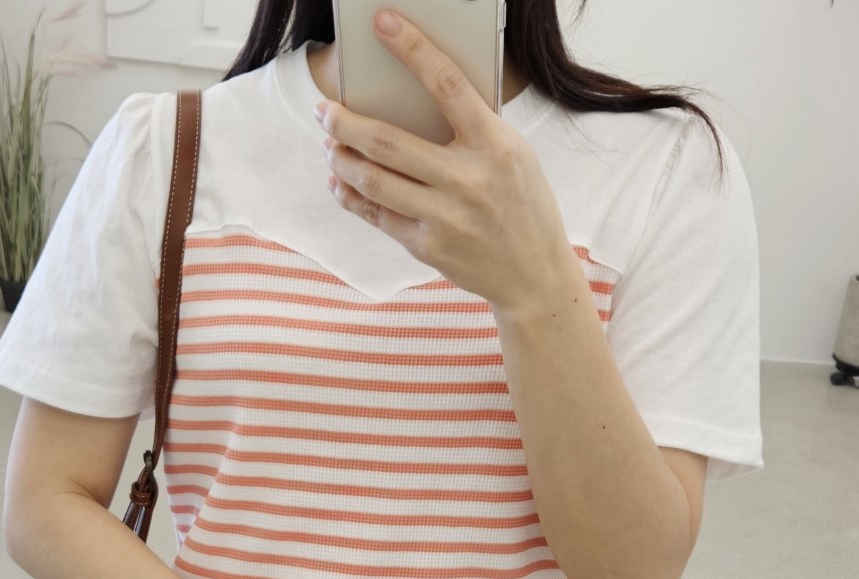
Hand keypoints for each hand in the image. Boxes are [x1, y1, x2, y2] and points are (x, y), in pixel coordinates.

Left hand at [315, 8, 570, 314]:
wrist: (534, 273)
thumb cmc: (522, 203)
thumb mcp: (513, 154)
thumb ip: (472, 128)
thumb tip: (413, 97)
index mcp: (495, 145)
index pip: (447, 84)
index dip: (411, 48)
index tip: (382, 23)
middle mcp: (468, 179)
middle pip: (388, 141)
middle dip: (345, 122)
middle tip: (323, 110)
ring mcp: (446, 217)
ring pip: (374, 181)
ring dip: (341, 160)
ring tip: (330, 145)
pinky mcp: (428, 247)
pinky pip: (378, 215)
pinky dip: (352, 196)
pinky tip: (341, 182)